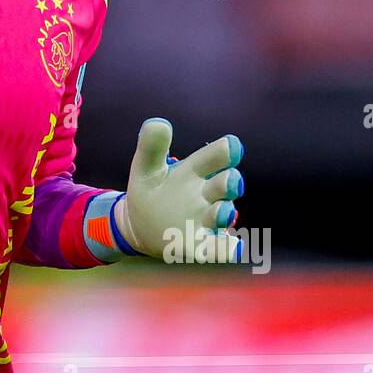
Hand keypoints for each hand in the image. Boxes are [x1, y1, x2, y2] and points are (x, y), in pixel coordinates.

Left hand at [118, 118, 244, 260]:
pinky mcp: (200, 245)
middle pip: (225, 185)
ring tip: (223, 212)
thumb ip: (151, 146)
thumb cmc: (149, 189)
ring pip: (222, 215)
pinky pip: (217, 248)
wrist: (139, 223)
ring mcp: (206, 219)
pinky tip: (234, 248)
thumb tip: (158, 123)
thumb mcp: (145, 168)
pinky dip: (226, 249)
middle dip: (229, 183)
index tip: (231, 146)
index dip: (225, 151)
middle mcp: (207, 194)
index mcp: (195, 170)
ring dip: (225, 213)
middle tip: (231, 181)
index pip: (215, 157)